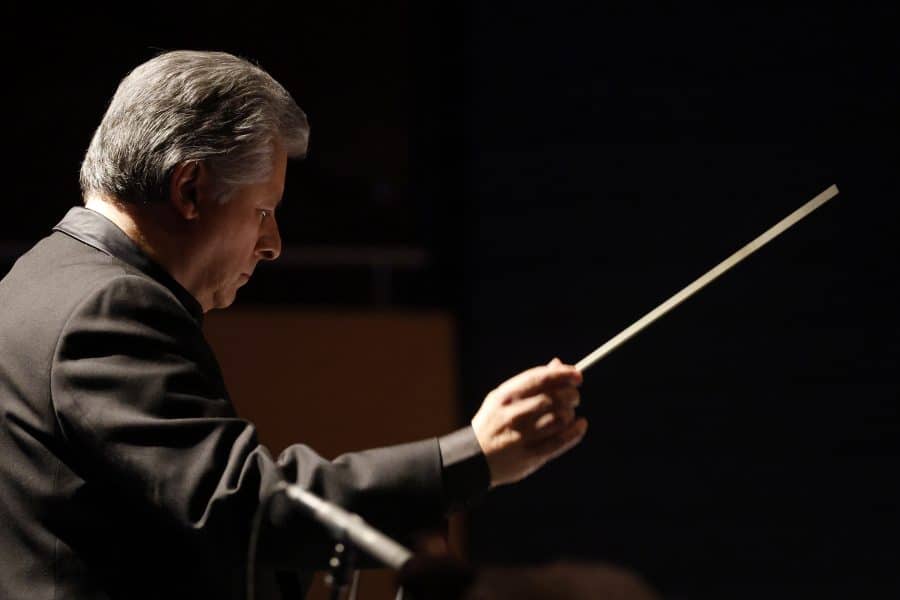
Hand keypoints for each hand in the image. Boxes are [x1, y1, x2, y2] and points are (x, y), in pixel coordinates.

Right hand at [471, 358, 587, 486]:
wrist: (472, 460)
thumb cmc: (493, 423)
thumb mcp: (502, 399)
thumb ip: (530, 383)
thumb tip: (558, 365)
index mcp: (505, 397)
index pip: (540, 379)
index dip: (563, 375)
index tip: (577, 376)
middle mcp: (513, 415)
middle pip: (554, 398)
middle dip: (571, 395)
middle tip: (575, 397)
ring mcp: (522, 436)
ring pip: (560, 418)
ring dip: (571, 413)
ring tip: (569, 413)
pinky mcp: (531, 456)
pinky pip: (561, 441)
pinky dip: (576, 431)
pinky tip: (580, 425)